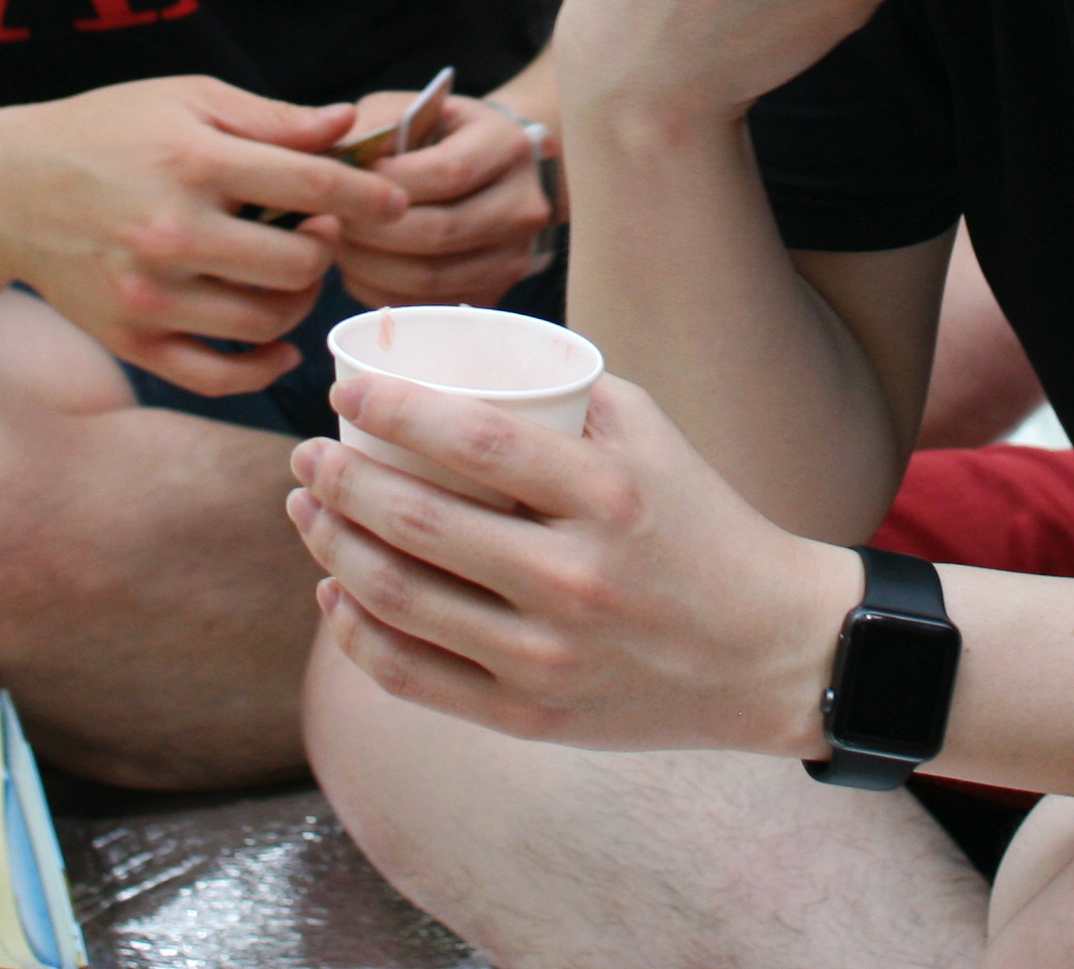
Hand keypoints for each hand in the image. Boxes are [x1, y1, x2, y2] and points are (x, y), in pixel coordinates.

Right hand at [0, 76, 412, 396]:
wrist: (7, 188)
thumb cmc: (107, 131)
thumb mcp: (188, 100)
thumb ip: (272, 120)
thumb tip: (346, 128)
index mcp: (192, 161)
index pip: (313, 187)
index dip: (371, 196)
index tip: (397, 202)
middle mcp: (171, 233)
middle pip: (300, 264)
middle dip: (327, 247)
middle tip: (320, 229)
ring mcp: (149, 295)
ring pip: (268, 321)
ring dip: (299, 298)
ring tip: (290, 268)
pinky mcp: (132, 340)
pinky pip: (221, 375)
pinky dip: (264, 366)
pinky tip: (280, 344)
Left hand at [286, 368, 859, 755]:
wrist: (767, 652)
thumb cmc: (699, 525)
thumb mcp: (655, 437)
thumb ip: (568, 391)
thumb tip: (467, 356)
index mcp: (609, 497)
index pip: (476, 444)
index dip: (394, 411)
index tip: (345, 393)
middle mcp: (575, 580)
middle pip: (420, 523)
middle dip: (340, 481)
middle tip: (306, 454)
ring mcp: (548, 658)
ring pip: (401, 601)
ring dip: (333, 548)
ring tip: (308, 510)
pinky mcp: (531, 717)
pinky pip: (415, 677)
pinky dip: (359, 633)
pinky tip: (335, 592)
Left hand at [334, 95, 554, 309]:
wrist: (489, 170)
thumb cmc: (437, 135)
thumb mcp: (410, 110)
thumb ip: (373, 125)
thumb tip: (329, 161)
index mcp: (508, 146)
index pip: (447, 173)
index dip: (386, 184)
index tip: (344, 182)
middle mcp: (523, 204)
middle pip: (439, 232)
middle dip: (370, 231)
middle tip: (327, 221)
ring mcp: (513, 257)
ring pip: (431, 279)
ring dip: (370, 267)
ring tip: (338, 245)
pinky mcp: (494, 295)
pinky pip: (427, 306)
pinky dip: (382, 293)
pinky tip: (360, 269)